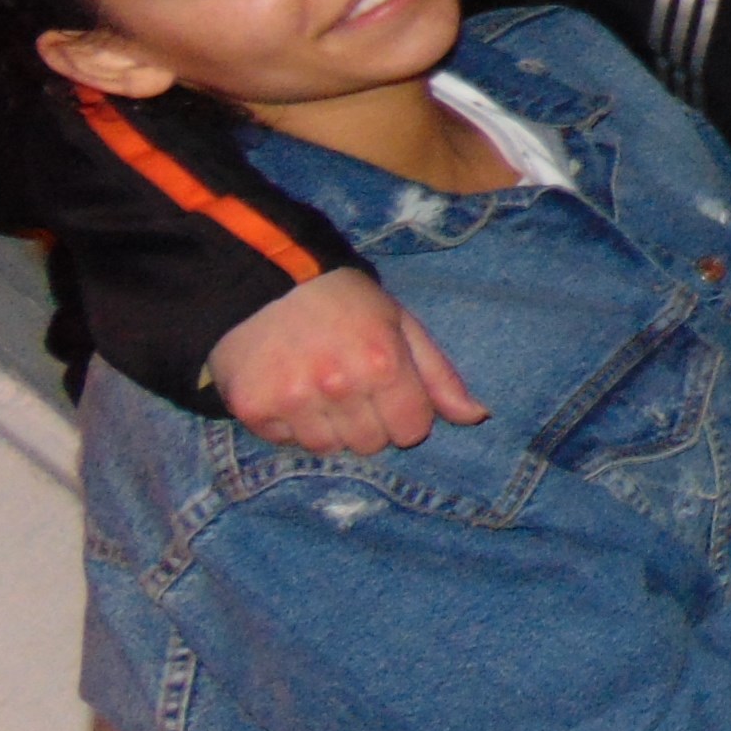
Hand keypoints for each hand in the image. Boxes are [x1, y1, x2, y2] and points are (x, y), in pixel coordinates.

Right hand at [209, 267, 489, 454]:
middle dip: (369, 422)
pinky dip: (292, 424)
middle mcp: (339, 385)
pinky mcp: (254, 409)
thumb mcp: (401, 324)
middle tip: (353, 386)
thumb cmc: (345, 302)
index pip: (411, 430)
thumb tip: (476, 416)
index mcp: (382, 362)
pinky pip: (287, 442)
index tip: (391, 393)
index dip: (406, 415)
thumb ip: (438, 374)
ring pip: (329, 449)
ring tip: (320, 387)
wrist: (265, 281)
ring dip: (330, 426)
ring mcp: (293, 400)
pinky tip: (290, 388)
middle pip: (371, 445)